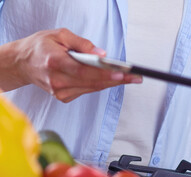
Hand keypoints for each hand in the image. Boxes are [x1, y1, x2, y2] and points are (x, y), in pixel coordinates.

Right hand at [8, 28, 141, 102]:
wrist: (23, 63)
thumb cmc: (41, 47)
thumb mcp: (59, 35)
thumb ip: (82, 44)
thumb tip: (102, 54)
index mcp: (54, 62)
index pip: (84, 71)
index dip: (104, 73)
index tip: (122, 73)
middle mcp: (57, 80)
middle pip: (92, 82)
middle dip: (117, 79)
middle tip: (135, 77)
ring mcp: (60, 91)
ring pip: (92, 88)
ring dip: (112, 83)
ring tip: (130, 78)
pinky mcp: (63, 97)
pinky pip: (87, 90)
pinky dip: (100, 84)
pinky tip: (111, 79)